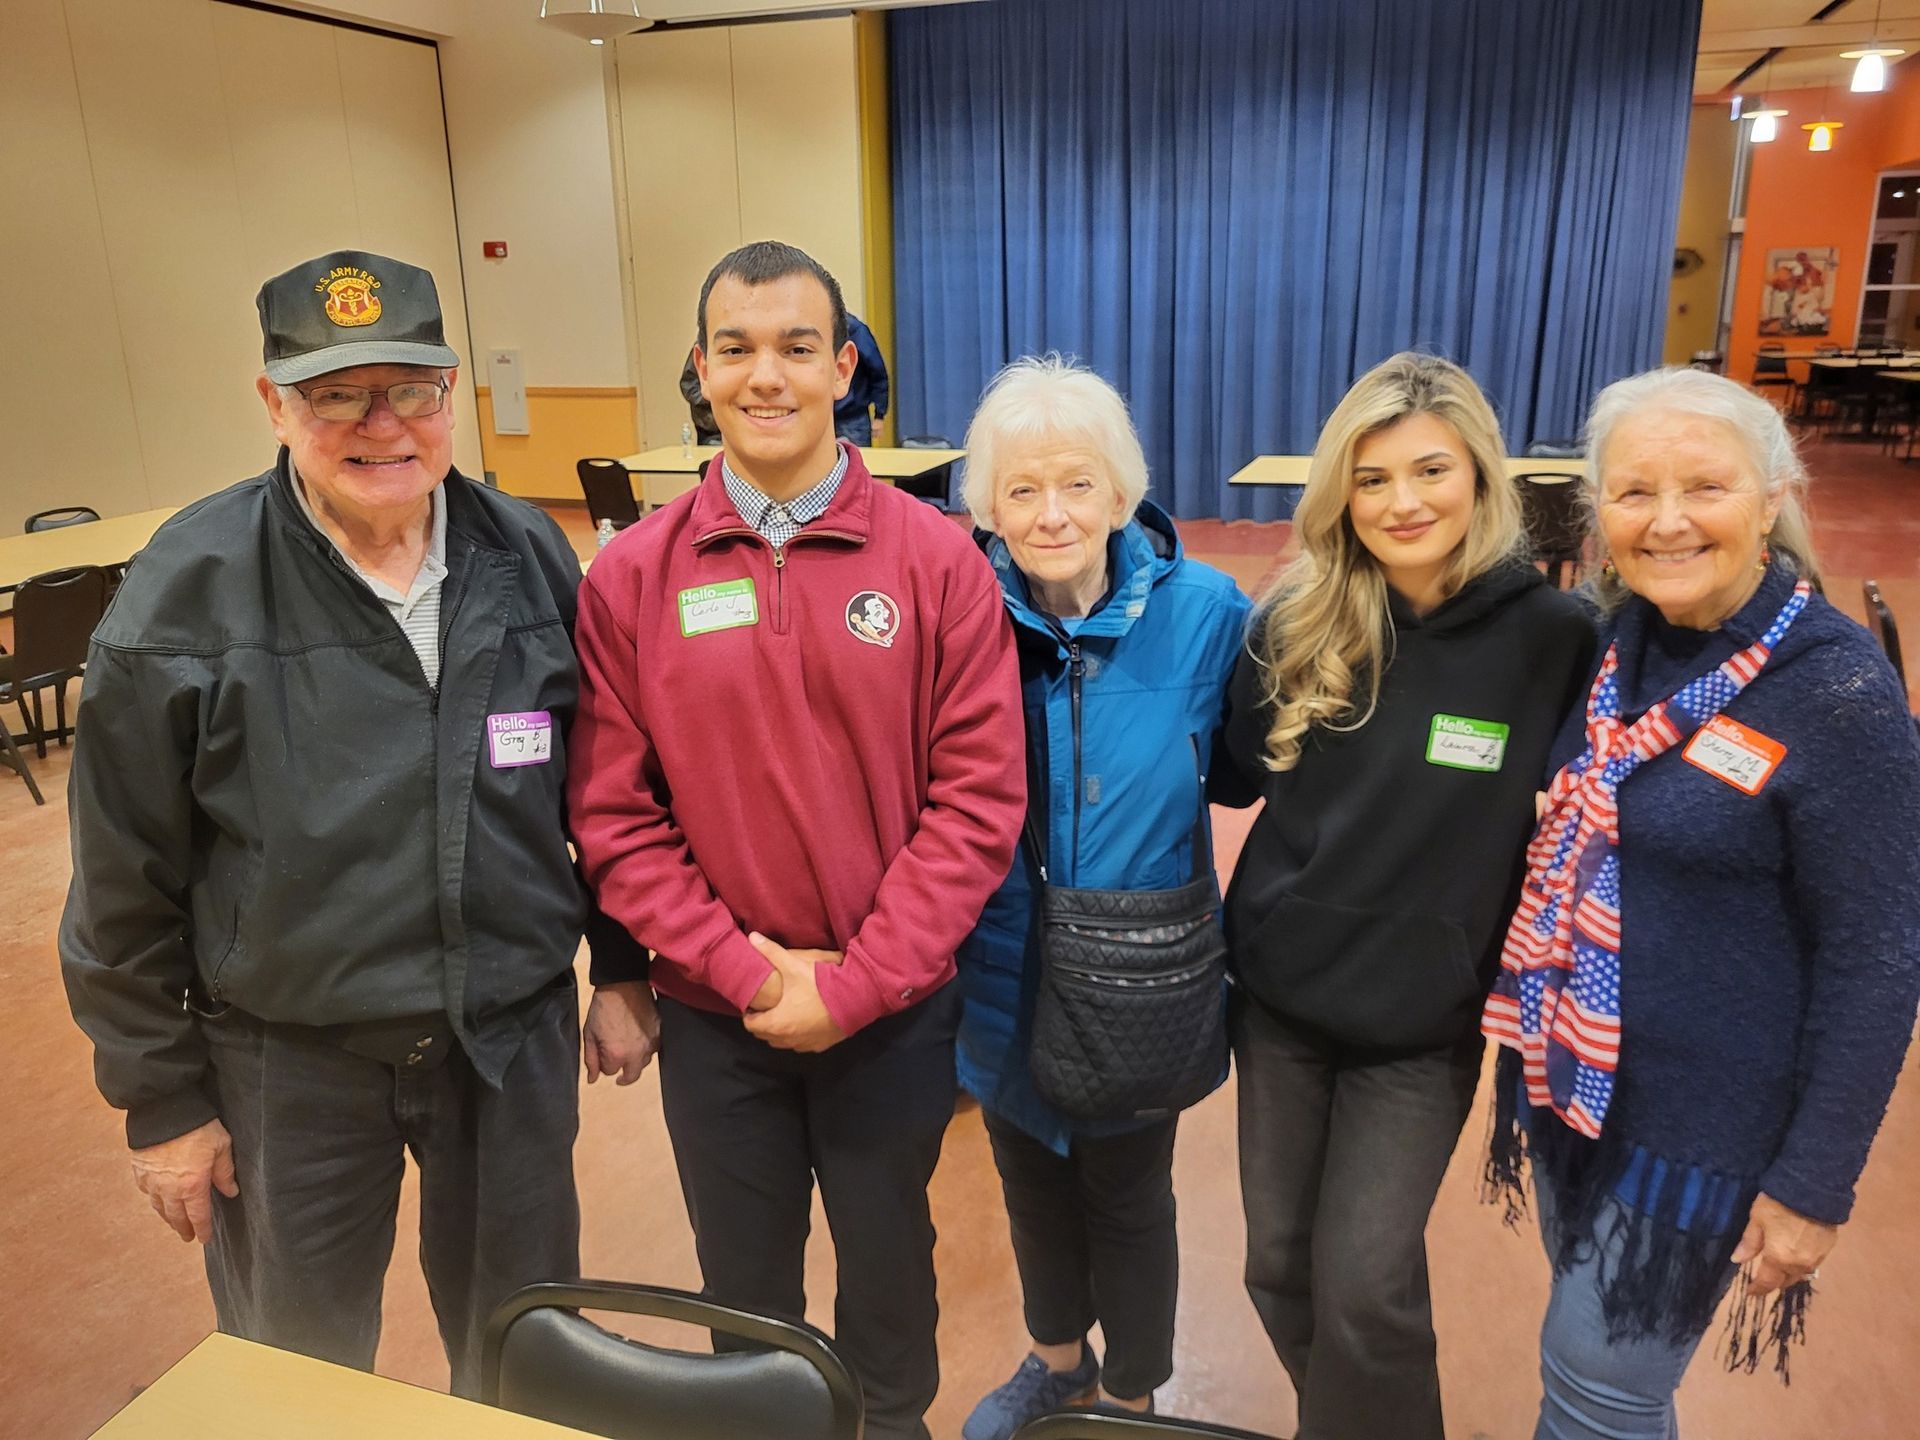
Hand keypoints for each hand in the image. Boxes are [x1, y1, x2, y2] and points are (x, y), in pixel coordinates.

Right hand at [131, 1118, 237, 1243]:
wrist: (164, 1111)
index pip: (199, 1216)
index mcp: (193, 1186)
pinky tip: (158, 1200)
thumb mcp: (221, 1147)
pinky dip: (154, 1200)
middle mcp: (170, 1189)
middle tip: (188, 1236)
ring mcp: (152, 1182)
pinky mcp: (139, 1171)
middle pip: (176, 1216)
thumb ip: (225, 1172)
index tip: (204, 1239)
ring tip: (174, 1222)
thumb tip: (231, 1191)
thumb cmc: (198, 1127)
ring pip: (159, 1207)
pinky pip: (147, 1192)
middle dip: (184, 1228)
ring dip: (168, 1217)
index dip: (202, 1229)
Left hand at [583, 981, 661, 1083]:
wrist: (623, 985)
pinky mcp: (659, 1033)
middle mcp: (636, 1053)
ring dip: (635, 1062)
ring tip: (627, 1051)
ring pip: (644, 1063)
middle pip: (632, 1076)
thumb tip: (592, 1079)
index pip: (610, 1072)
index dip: (604, 1065)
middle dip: (623, 1075)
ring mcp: (650, 1044)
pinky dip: (645, 1050)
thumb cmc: (603, 1007)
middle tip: (618, 1071)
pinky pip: (653, 1050)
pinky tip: (638, 1041)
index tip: (602, 1054)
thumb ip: (591, 1060)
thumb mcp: (589, 1034)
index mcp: (616, 1054)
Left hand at [741, 932, 845, 1052]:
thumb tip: (752, 937)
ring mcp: (804, 1045)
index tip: (754, 1005)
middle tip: (768, 1006)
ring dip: (780, 1031)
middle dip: (763, 1023)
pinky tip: (805, 1020)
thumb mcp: (793, 965)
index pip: (750, 1025)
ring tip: (785, 1012)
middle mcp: (787, 1039)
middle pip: (765, 1035)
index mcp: (776, 1023)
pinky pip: (801, 1044)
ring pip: (783, 1042)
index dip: (749, 1014)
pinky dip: (798, 1035)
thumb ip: (771, 951)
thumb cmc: (820, 985)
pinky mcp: (819, 1046)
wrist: (855, 1000)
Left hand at [1730, 1192, 1838, 1295]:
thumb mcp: (1757, 1219)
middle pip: (1786, 1281)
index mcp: (1780, 1258)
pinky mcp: (1827, 1249)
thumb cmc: (1779, 1203)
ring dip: (1788, 1275)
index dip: (1758, 1289)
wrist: (1813, 1190)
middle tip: (1763, 1281)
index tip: (1750, 1292)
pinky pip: (1812, 1265)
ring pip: (1800, 1275)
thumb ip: (1749, 1242)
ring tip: (1778, 1271)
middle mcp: (1800, 1264)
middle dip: (1774, 1283)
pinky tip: (1795, 1258)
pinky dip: (1801, 1265)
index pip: (1767, 1282)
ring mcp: (1817, 1258)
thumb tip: (1737, 1260)